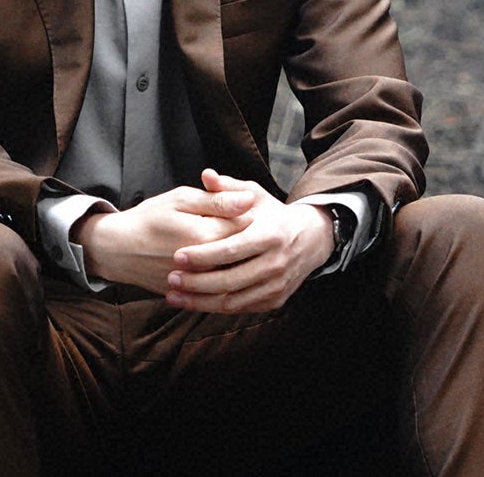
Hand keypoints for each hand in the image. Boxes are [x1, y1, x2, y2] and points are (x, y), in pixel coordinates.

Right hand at [75, 183, 258, 292]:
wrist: (117, 250)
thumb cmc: (149, 218)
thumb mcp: (182, 199)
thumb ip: (217, 201)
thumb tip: (249, 200)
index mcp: (207, 235)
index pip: (246, 226)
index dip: (249, 215)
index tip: (246, 208)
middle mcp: (206, 264)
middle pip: (242, 251)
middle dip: (245, 238)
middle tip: (234, 225)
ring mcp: (198, 283)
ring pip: (231, 271)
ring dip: (236, 259)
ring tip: (224, 242)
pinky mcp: (190, 294)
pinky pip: (216, 287)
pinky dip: (222, 275)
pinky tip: (218, 262)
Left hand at [162, 169, 333, 313]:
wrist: (311, 240)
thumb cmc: (275, 216)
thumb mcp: (256, 196)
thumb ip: (229, 188)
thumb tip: (206, 175)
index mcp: (271, 235)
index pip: (231, 250)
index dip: (203, 255)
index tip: (177, 256)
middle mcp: (276, 264)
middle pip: (230, 280)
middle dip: (197, 282)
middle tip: (172, 278)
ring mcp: (277, 285)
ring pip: (233, 300)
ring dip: (201, 301)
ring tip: (174, 295)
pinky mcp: (274, 300)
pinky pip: (240, 308)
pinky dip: (215, 307)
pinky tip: (194, 302)